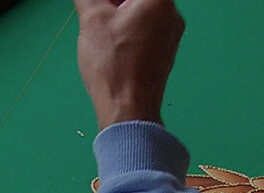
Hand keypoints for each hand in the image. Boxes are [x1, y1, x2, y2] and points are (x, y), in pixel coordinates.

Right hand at [73, 0, 184, 129]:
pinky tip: (109, 40)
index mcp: (159, 0)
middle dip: (112, 1)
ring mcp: (170, 35)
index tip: (97, 4)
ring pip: (140, 11)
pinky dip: (126, 27)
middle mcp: (171, 15)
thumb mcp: (92, 19)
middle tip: (94, 9)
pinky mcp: (163, 52)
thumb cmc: (115, 68)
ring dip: (116, 12)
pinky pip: (144, 29)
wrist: (128, 109)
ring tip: (98, 25)